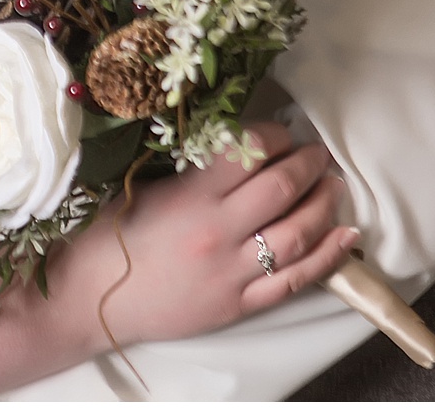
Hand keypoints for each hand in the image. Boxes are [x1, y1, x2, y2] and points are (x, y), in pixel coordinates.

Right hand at [48, 121, 356, 349]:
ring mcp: (233, 272)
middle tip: (320, 152)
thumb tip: (232, 147)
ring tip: (335, 185)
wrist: (88, 297)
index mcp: (190, 195)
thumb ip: (189, 170)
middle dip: (309, 164)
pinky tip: (346, 236)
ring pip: (298, 233)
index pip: (249, 152)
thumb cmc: (104, 235)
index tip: (283, 129)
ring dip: (324, 204)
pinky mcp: (238, 305)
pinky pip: (296, 281)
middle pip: (282, 188)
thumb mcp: (141, 186)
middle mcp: (218, 232)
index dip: (275, 135)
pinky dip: (328, 257)